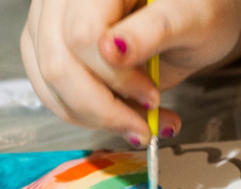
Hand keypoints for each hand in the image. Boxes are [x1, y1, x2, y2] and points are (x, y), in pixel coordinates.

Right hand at [19, 0, 240, 145]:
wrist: (190, 16)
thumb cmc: (197, 10)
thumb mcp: (192, 19)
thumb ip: (152, 31)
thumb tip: (111, 50)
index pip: (82, 35)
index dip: (115, 77)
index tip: (152, 96)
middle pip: (58, 64)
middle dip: (102, 107)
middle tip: (143, 125)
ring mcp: (46, 21)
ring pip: (49, 83)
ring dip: (94, 117)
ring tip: (138, 123)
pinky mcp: (43, 46)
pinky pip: (48, 91)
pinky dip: (83, 114)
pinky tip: (119, 114)